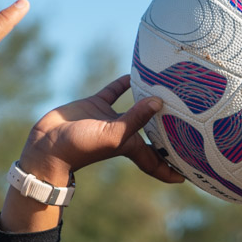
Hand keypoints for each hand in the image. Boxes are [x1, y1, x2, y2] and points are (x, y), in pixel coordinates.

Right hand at [2, 76, 183, 233]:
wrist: (46, 146)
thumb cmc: (80, 148)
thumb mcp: (112, 136)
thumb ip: (135, 119)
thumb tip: (159, 102)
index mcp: (130, 146)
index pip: (158, 159)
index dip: (174, 165)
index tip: (194, 168)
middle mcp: (123, 132)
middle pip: (151, 131)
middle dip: (168, 128)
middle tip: (191, 117)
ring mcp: (109, 118)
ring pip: (136, 106)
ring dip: (149, 98)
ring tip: (169, 86)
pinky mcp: (95, 104)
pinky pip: (114, 91)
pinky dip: (125, 83)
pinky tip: (136, 73)